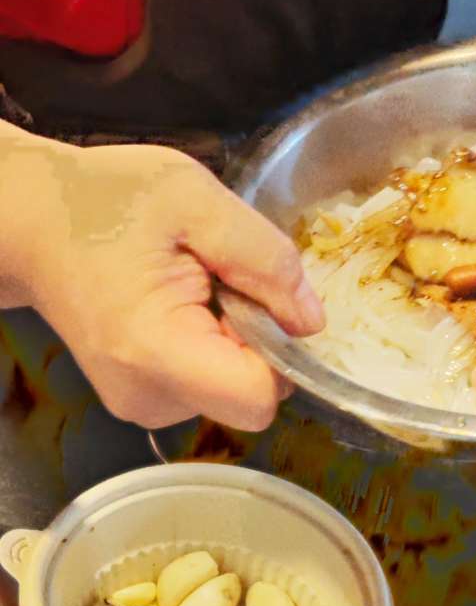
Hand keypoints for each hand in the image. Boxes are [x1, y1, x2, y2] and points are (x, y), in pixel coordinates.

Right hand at [9, 139, 322, 429]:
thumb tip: (311, 321)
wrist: (34, 222)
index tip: (258, 298)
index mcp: (157, 351)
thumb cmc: (106, 201)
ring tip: (193, 284)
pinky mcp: (146, 400)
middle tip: (217, 279)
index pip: (257, 398)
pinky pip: (211, 384)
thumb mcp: (197, 200)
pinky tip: (182, 303)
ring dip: (235, 338)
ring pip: (234, 390)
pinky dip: (213, 345)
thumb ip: (265, 259)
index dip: (280, 350)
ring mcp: (144, 405)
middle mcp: (149, 397)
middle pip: (250, 395)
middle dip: (257, 338)